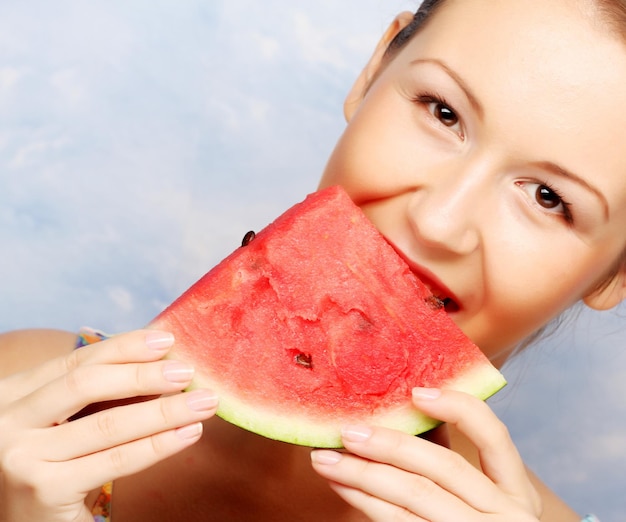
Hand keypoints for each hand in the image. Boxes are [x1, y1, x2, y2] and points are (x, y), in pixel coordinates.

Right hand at [0, 329, 217, 521]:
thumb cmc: (49, 468)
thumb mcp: (59, 423)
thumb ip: (91, 395)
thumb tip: (157, 362)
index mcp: (13, 395)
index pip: (75, 361)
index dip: (123, 348)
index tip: (165, 339)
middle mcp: (7, 421)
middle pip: (86, 384)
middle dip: (144, 374)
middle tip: (188, 371)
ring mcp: (20, 457)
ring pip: (108, 423)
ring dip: (165, 410)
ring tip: (203, 402)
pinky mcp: (44, 490)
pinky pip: (117, 460)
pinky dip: (159, 444)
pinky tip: (189, 433)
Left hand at [311, 388, 541, 520]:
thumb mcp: (479, 501)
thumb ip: (449, 466)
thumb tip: (401, 417)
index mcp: (517, 492)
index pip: (493, 435)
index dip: (457, 408)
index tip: (415, 392)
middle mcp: (506, 514)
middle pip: (441, 466)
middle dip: (388, 443)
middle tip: (346, 431)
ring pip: (414, 494)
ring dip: (362, 473)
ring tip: (326, 459)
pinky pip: (399, 520)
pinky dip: (365, 501)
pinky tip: (343, 486)